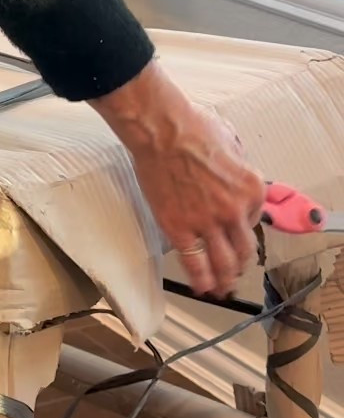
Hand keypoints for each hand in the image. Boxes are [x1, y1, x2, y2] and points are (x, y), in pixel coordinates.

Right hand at [91, 59, 264, 299]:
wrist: (163, 132)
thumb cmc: (193, 128)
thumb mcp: (232, 141)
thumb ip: (238, 163)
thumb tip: (234, 169)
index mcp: (252, 189)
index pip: (255, 219)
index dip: (244, 227)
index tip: (238, 234)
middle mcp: (234, 211)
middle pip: (244, 249)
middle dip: (241, 263)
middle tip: (236, 270)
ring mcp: (207, 223)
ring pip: (223, 263)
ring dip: (225, 280)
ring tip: (222, 288)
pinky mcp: (180, 230)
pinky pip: (194, 263)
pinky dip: (200, 279)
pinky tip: (202, 288)